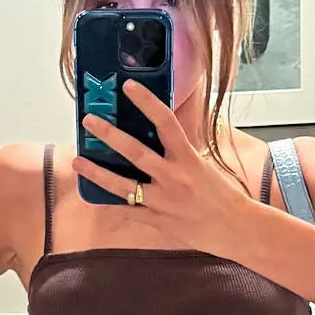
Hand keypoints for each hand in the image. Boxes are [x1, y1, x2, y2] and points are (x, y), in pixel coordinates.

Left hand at [72, 80, 251, 256]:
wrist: (236, 228)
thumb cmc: (224, 195)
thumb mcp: (205, 163)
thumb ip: (182, 149)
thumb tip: (164, 130)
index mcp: (188, 158)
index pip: (166, 122)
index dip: (146, 102)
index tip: (129, 87)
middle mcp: (173, 177)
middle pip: (135, 152)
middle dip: (109, 135)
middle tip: (89, 121)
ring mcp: (163, 200)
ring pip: (122, 185)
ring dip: (97, 173)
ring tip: (78, 161)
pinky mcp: (158, 220)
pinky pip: (128, 212)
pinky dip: (110, 206)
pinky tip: (93, 199)